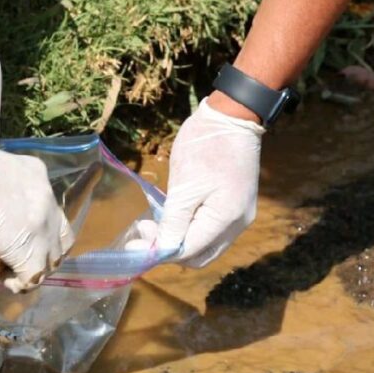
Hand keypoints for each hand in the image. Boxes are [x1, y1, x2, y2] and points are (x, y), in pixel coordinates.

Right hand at [0, 140, 73, 292]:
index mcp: (35, 173)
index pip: (47, 208)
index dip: (33, 228)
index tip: (10, 236)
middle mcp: (45, 196)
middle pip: (58, 234)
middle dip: (41, 250)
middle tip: (14, 257)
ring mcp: (41, 224)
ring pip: (51, 257)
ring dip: (32, 267)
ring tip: (7, 271)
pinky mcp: (29, 249)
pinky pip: (33, 276)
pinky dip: (20, 282)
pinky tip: (5, 280)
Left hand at [156, 100, 264, 267]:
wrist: (233, 116)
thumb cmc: (206, 147)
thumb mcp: (184, 186)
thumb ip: (174, 222)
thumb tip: (161, 251)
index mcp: (225, 220)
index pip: (189, 252)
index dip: (160, 253)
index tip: (135, 243)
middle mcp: (236, 224)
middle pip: (199, 255)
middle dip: (169, 249)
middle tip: (144, 230)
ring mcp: (238, 215)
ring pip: (204, 245)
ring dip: (178, 239)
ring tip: (154, 222)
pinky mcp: (234, 205)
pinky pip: (210, 229)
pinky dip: (189, 228)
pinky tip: (172, 215)